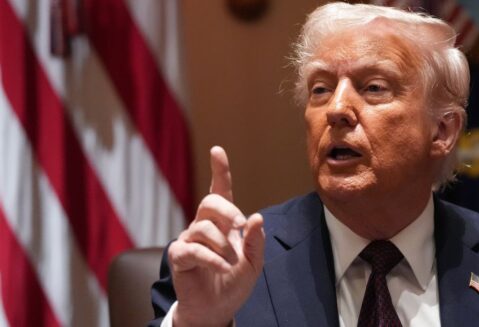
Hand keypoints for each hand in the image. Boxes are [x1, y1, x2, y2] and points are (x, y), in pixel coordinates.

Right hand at [168, 146, 264, 326]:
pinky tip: (222, 266)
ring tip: (231, 262)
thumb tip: (257, 217)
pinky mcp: (179, 256)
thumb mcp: (254, 262)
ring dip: (223, 246)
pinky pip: (194, 249)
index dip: (219, 171)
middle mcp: (204, 226)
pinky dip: (212, 258)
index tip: (217, 150)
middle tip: (240, 225)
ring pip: (203, 228)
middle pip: (210, 202)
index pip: (220, 192)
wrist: (217, 309)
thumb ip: (256, 240)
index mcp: (223, 223)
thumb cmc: (234, 282)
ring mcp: (189, 239)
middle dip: (228, 210)